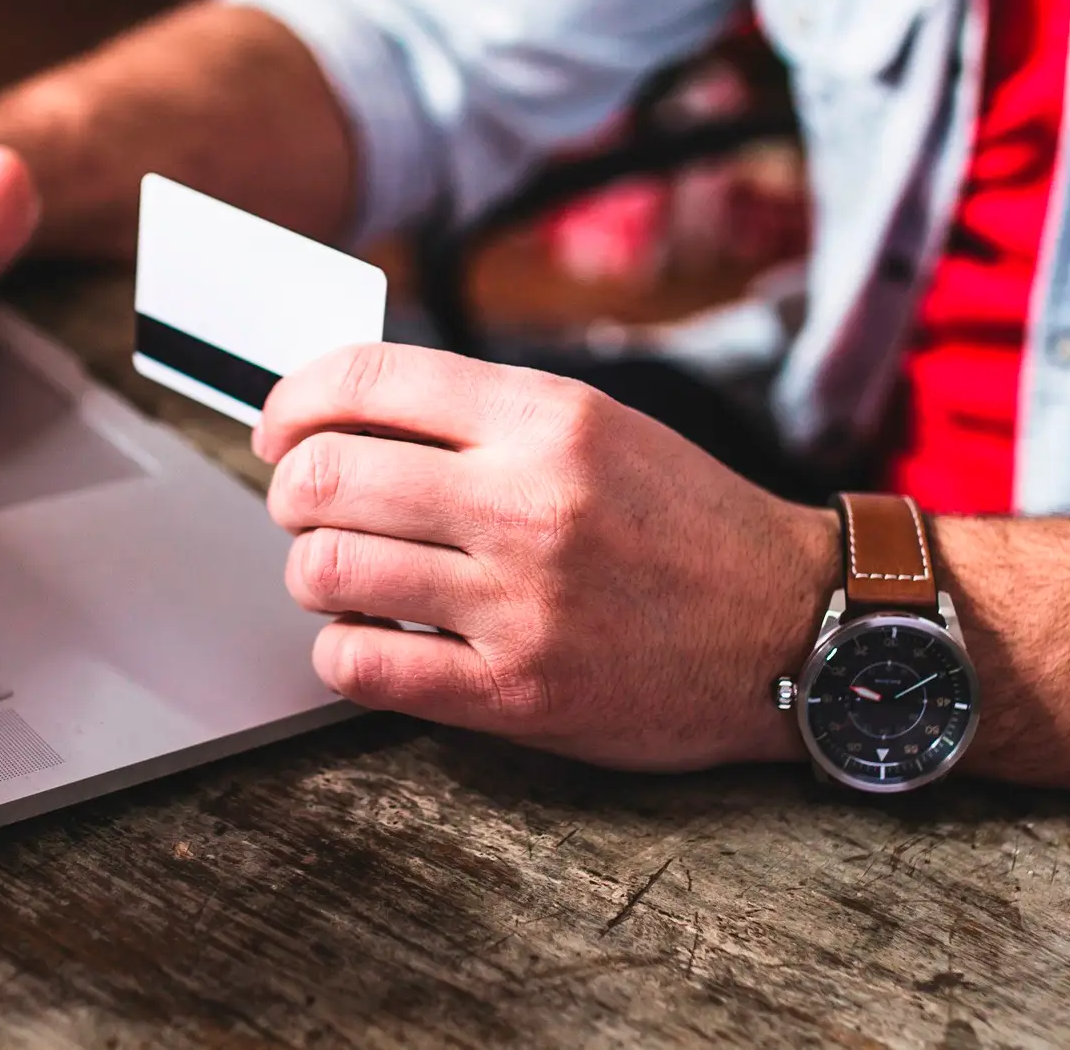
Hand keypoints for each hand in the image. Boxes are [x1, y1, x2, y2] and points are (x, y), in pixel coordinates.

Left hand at [253, 344, 838, 769]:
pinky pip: (360, 665)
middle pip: (323, 476)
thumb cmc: (684, 521)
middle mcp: (529, 500)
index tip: (278, 428)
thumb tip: (340, 409)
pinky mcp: (516, 691)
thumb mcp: (595, 423)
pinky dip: (341, 649)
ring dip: (312, 571)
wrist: (791, 624)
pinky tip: (373, 637)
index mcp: (545, 417)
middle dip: (289, 492)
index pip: (364, 379)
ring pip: (326, 570)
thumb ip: (475, 412)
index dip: (291, 401)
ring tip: (345, 573)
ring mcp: (521, 600)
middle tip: (305, 507)